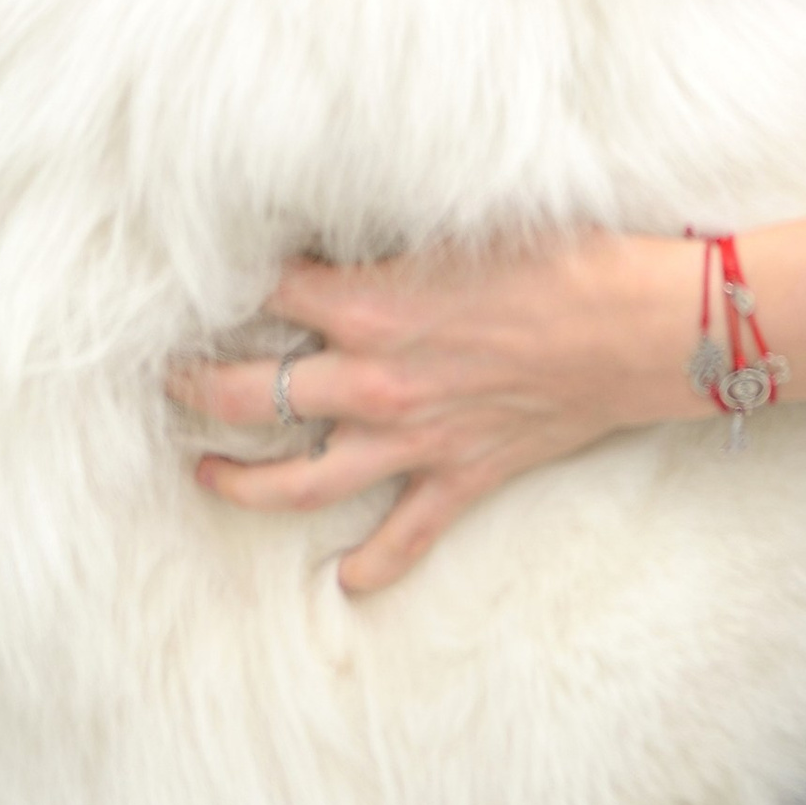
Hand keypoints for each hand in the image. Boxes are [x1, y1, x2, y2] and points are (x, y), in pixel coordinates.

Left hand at [169, 233, 697, 594]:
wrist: (641, 329)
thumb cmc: (564, 258)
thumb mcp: (465, 225)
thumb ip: (393, 234)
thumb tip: (347, 222)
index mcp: (369, 307)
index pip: (266, 290)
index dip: (224, 281)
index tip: (195, 276)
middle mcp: (373, 381)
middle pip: (250, 393)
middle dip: (193, 388)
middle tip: (165, 380)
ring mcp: (412, 440)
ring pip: (297, 482)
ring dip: (240, 483)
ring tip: (204, 474)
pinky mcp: (459, 477)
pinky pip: (403, 538)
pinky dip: (371, 566)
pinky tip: (344, 582)